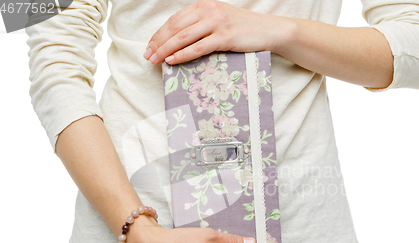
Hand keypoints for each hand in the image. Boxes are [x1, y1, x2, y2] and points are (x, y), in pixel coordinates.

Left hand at [143, 0, 286, 64]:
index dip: (159, 34)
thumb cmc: (245, 29)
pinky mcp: (225, 37)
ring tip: (156, 60)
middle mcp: (208, 11)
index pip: (175, 19)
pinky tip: (172, 61)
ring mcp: (217, 23)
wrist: (270, 30)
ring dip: (166, 49)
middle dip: (158, 42)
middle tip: (148, 55)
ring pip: (183, 37)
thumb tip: (180, 41)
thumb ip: (202, 25)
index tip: (150, 46)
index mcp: (204, 5)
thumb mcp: (220, 20)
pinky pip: (198, 47)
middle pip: (175, 27)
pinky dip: (182, 55)